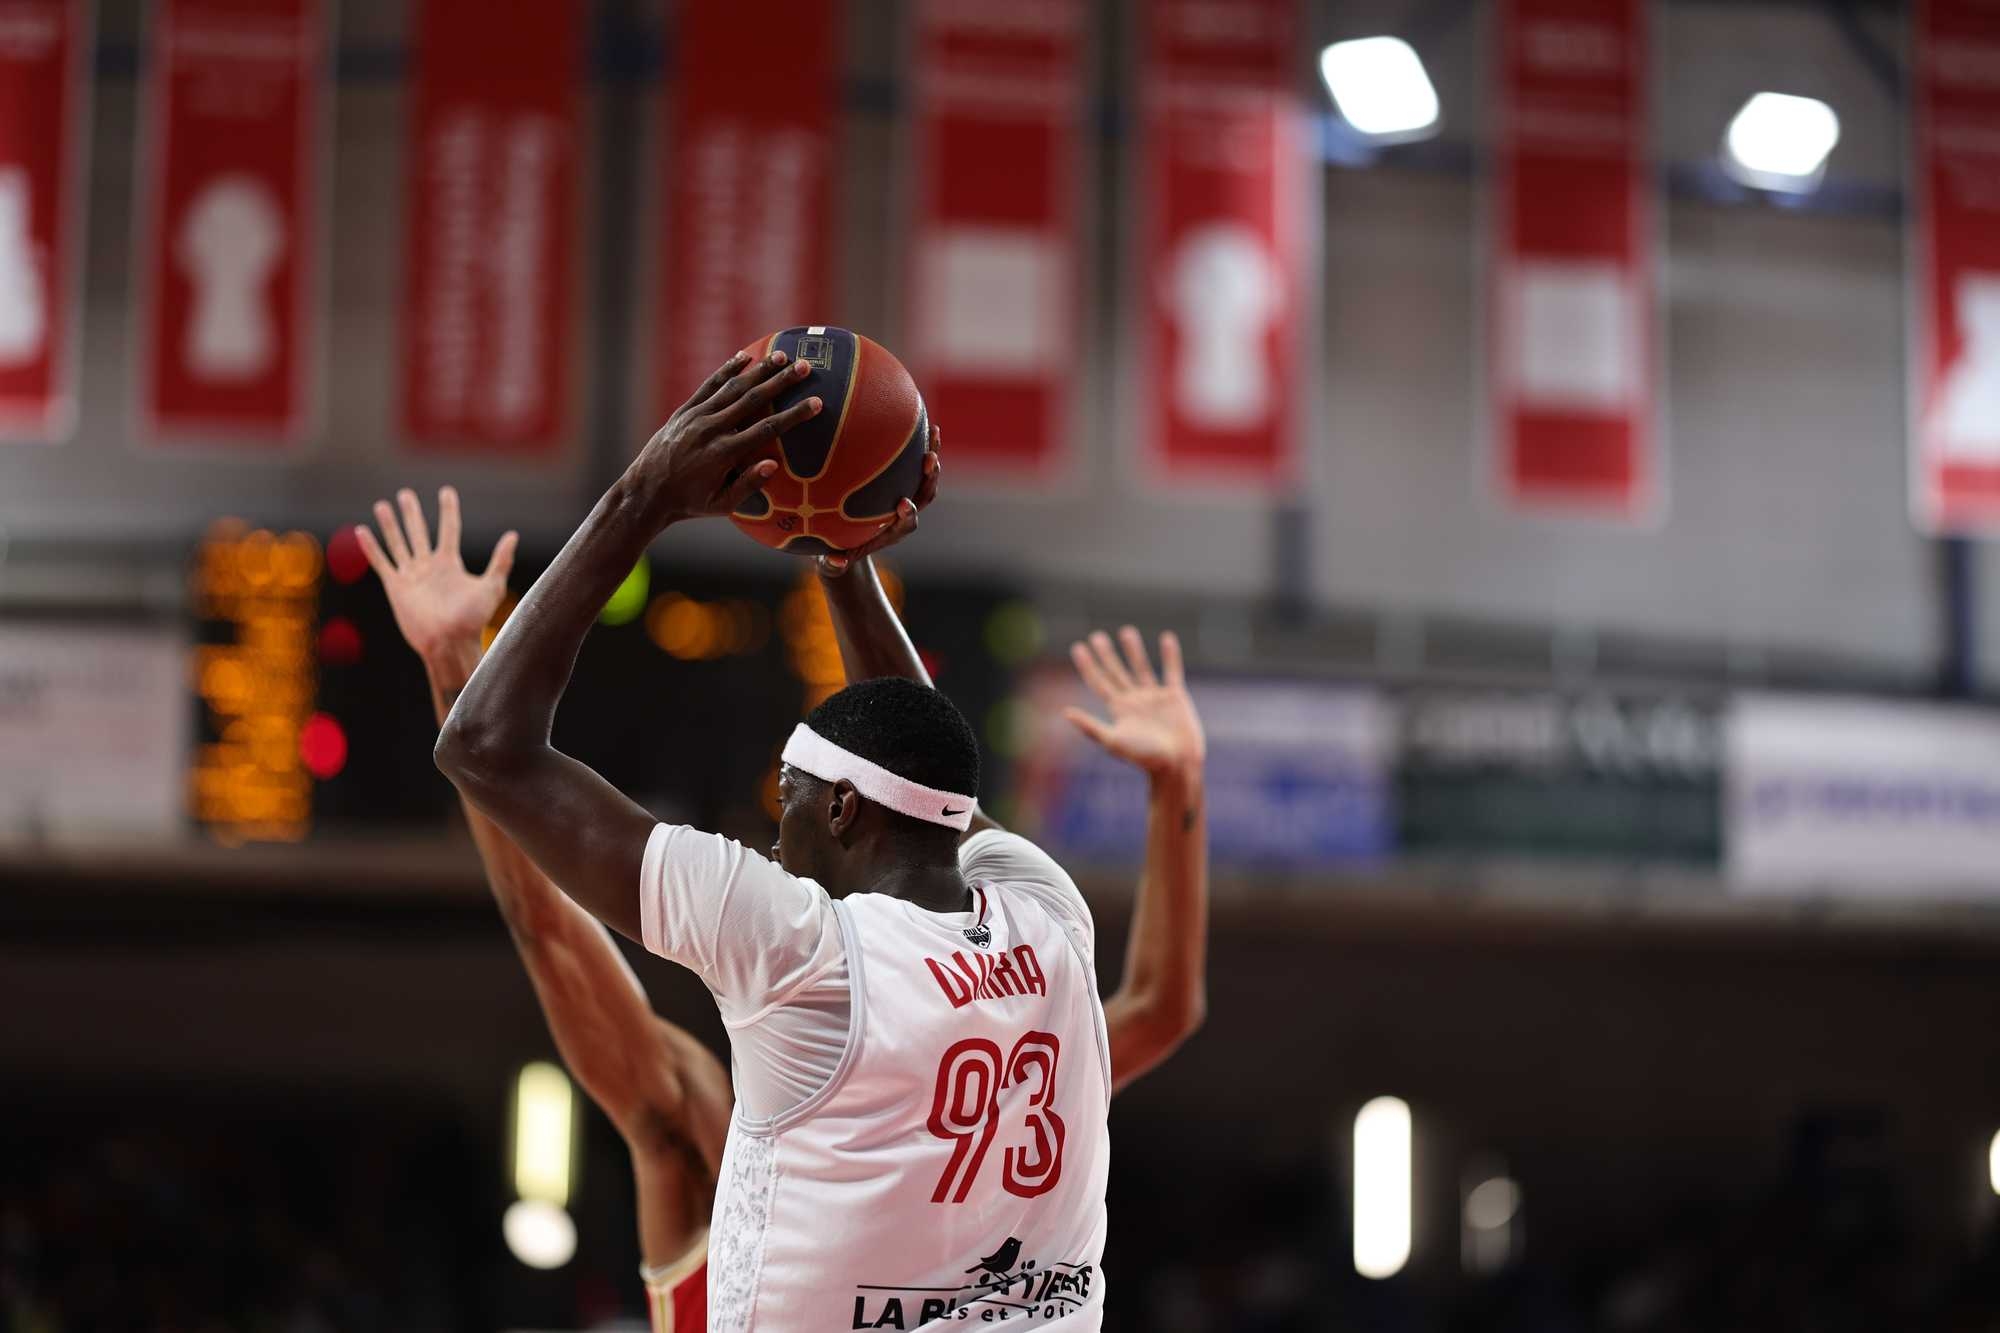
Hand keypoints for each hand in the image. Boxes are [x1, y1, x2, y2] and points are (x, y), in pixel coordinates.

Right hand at [356, 486, 518, 662]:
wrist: (449, 643)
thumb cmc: (473, 619)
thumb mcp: (491, 587)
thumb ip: (501, 561)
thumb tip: (513, 535)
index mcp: (451, 563)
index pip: (449, 529)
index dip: (448, 510)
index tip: (446, 492)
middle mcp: (429, 566)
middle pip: (418, 532)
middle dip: (412, 513)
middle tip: (405, 494)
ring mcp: (412, 576)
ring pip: (398, 543)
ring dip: (390, 525)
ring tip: (383, 505)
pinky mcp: (396, 587)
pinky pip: (381, 563)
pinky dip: (372, 547)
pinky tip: (362, 531)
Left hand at [637, 348, 822, 520]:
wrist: (646, 491)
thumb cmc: (689, 503)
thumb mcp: (720, 506)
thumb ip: (747, 486)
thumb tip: (774, 465)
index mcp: (724, 454)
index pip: (766, 429)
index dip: (794, 415)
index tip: (816, 403)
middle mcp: (711, 429)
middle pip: (753, 400)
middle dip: (781, 381)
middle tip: (805, 367)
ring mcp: (696, 417)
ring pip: (732, 388)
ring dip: (759, 370)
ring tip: (782, 355)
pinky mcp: (685, 410)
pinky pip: (709, 386)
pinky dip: (727, 370)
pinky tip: (744, 356)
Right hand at [820, 426, 942, 575]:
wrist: (852, 542)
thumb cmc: (840, 549)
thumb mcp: (835, 560)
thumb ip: (836, 563)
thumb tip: (834, 563)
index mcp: (894, 530)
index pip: (906, 522)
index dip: (908, 514)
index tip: (903, 504)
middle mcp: (905, 512)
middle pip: (925, 496)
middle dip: (929, 479)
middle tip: (930, 460)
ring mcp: (907, 495)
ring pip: (925, 477)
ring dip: (931, 454)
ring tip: (933, 431)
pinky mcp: (903, 482)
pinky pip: (914, 462)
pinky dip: (919, 443)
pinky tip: (917, 419)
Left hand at [1065, 628, 1204, 781]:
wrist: (1176, 765)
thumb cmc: (1144, 757)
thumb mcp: (1113, 741)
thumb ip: (1090, 727)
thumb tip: (1065, 712)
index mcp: (1118, 710)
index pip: (1099, 682)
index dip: (1088, 665)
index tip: (1078, 647)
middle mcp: (1134, 701)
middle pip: (1116, 672)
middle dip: (1106, 654)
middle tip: (1096, 636)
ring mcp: (1154, 698)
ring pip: (1141, 668)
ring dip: (1133, 650)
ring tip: (1126, 631)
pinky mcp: (1175, 697)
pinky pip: (1171, 671)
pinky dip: (1170, 655)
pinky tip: (1167, 638)